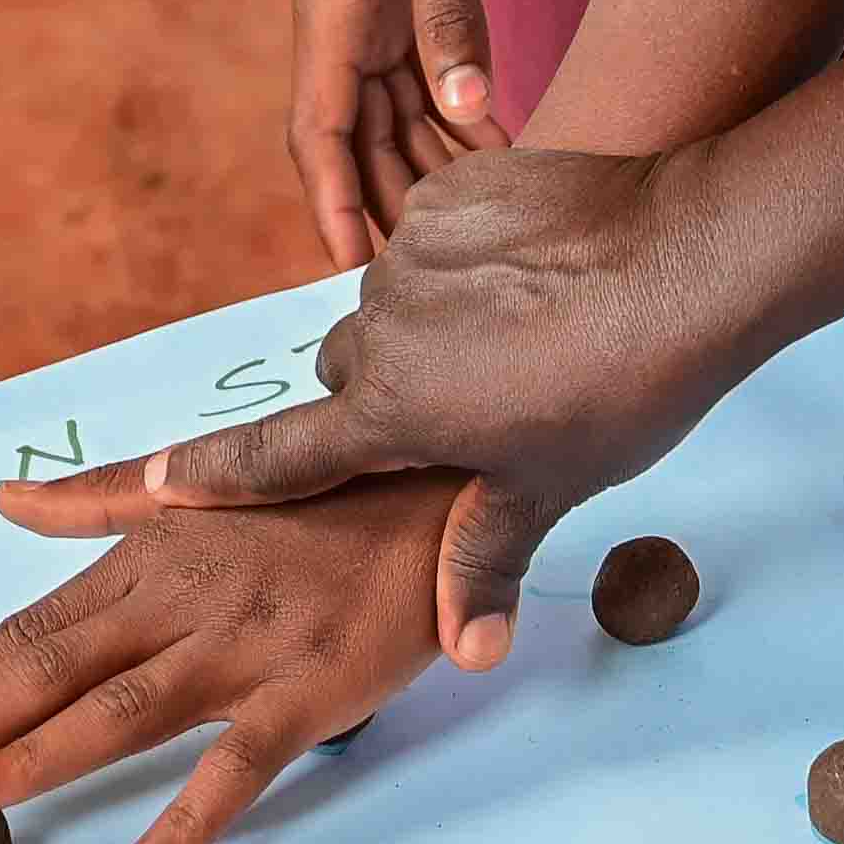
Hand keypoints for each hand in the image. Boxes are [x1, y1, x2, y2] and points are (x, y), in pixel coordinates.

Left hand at [0, 468, 456, 843]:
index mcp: (146, 559)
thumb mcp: (199, 484)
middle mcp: (179, 601)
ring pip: (119, 712)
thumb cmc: (318, 494)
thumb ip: (97, 499)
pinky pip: (239, 764)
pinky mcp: (308, 690)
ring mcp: (241, 647)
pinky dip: (189, 818)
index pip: (27, 630)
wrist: (440, 488)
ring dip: (36, 757)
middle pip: (48, 670)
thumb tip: (6, 499)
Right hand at [131, 136, 792, 668]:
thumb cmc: (624, 386)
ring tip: (522, 335)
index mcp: (389, 411)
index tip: (153, 486)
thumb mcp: (553, 485)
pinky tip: (535, 274)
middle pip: (348, 374)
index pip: (277, 455)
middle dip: (385, 395)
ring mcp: (412, 251)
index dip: (213, 476)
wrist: (690, 257)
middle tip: (467, 409)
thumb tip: (469, 653)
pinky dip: (466, 259)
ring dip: (431, 323)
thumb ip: (487, 560)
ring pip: (392, 302)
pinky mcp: (450, 191)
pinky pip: (434, 237)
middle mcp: (378, 327)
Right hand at [287, 0, 498, 267]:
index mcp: (329, 7)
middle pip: (355, 137)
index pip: (318, 129)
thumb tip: (464, 109)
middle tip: (435, 272)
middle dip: (386, 201)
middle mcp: (341, 20)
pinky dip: (454, 118)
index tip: (343, 268)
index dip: (329, 201)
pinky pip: (422, 75)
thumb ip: (450, 16)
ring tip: (477, 225)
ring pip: (390, 113)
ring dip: (426, 166)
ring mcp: (370, 7)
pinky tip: (499, 152)